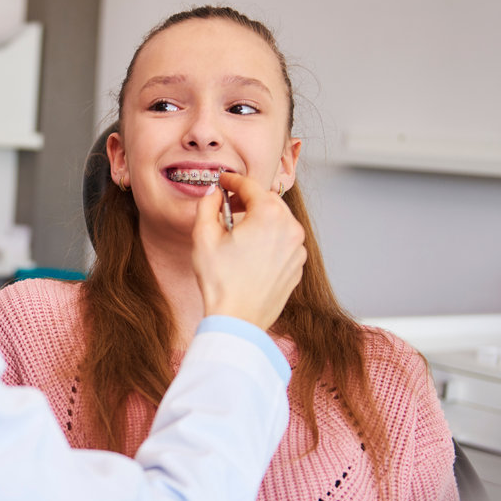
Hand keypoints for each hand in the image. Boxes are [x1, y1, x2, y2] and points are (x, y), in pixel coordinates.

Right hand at [192, 173, 305, 329]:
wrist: (237, 320)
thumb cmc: (220, 282)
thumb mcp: (203, 237)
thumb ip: (207, 205)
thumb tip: (214, 193)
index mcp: (269, 215)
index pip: (250, 186)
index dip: (233, 180)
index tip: (223, 181)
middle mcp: (290, 228)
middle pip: (269, 200)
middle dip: (249, 199)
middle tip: (229, 206)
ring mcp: (297, 249)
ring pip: (279, 221)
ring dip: (261, 219)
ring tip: (239, 232)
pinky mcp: (297, 266)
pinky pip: (284, 241)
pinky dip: (270, 238)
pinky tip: (251, 251)